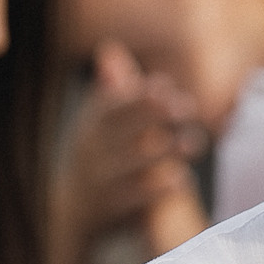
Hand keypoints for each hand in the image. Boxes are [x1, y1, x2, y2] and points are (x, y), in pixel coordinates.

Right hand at [53, 41, 207, 254]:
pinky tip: (182, 179)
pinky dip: (159, 187)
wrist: (69, 216)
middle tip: (188, 109)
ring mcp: (100, 180)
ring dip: (165, 150)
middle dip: (155, 115)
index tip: (165, 86)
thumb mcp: (94, 126)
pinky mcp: (110, 209)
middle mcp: (91, 151)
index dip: (136, 93)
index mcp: (90, 127)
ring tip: (194, 142)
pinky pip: (135, 196)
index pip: (109, 104)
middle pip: (123, 128)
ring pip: (132, 162)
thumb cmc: (94, 161)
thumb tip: (111, 47)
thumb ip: (110, 91)